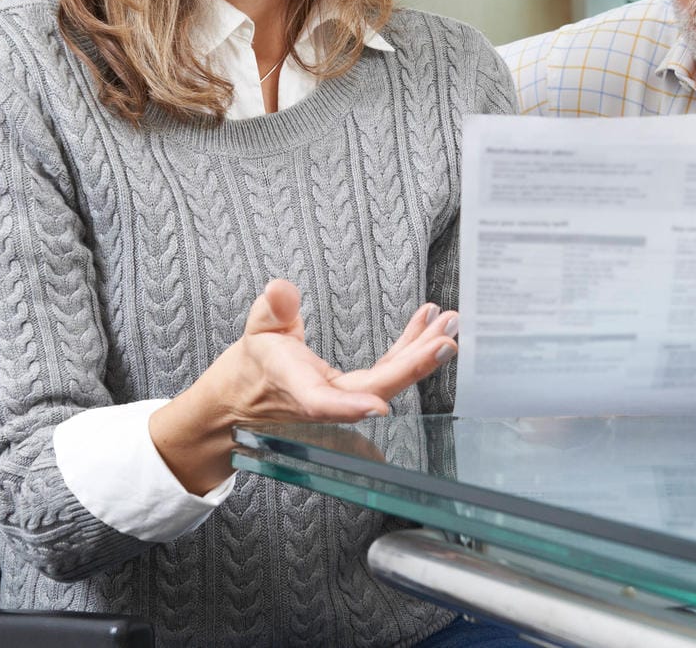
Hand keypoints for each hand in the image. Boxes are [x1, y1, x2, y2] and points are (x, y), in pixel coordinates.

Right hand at [151, 280, 457, 492]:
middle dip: (414, 364)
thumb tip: (280, 289)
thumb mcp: (256, 328)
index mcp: (295, 386)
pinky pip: (387, 369)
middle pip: (375, 388)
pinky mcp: (356, 387)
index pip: (321, 402)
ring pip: (389, 379)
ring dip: (421, 353)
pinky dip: (409, 347)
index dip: (348, 406)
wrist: (247, 395)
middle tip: (446, 338)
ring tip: (448, 323)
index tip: (377, 406)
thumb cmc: (253, 363)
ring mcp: (345, 396)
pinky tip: (427, 323)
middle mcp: (326, 398)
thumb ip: (271, 310)